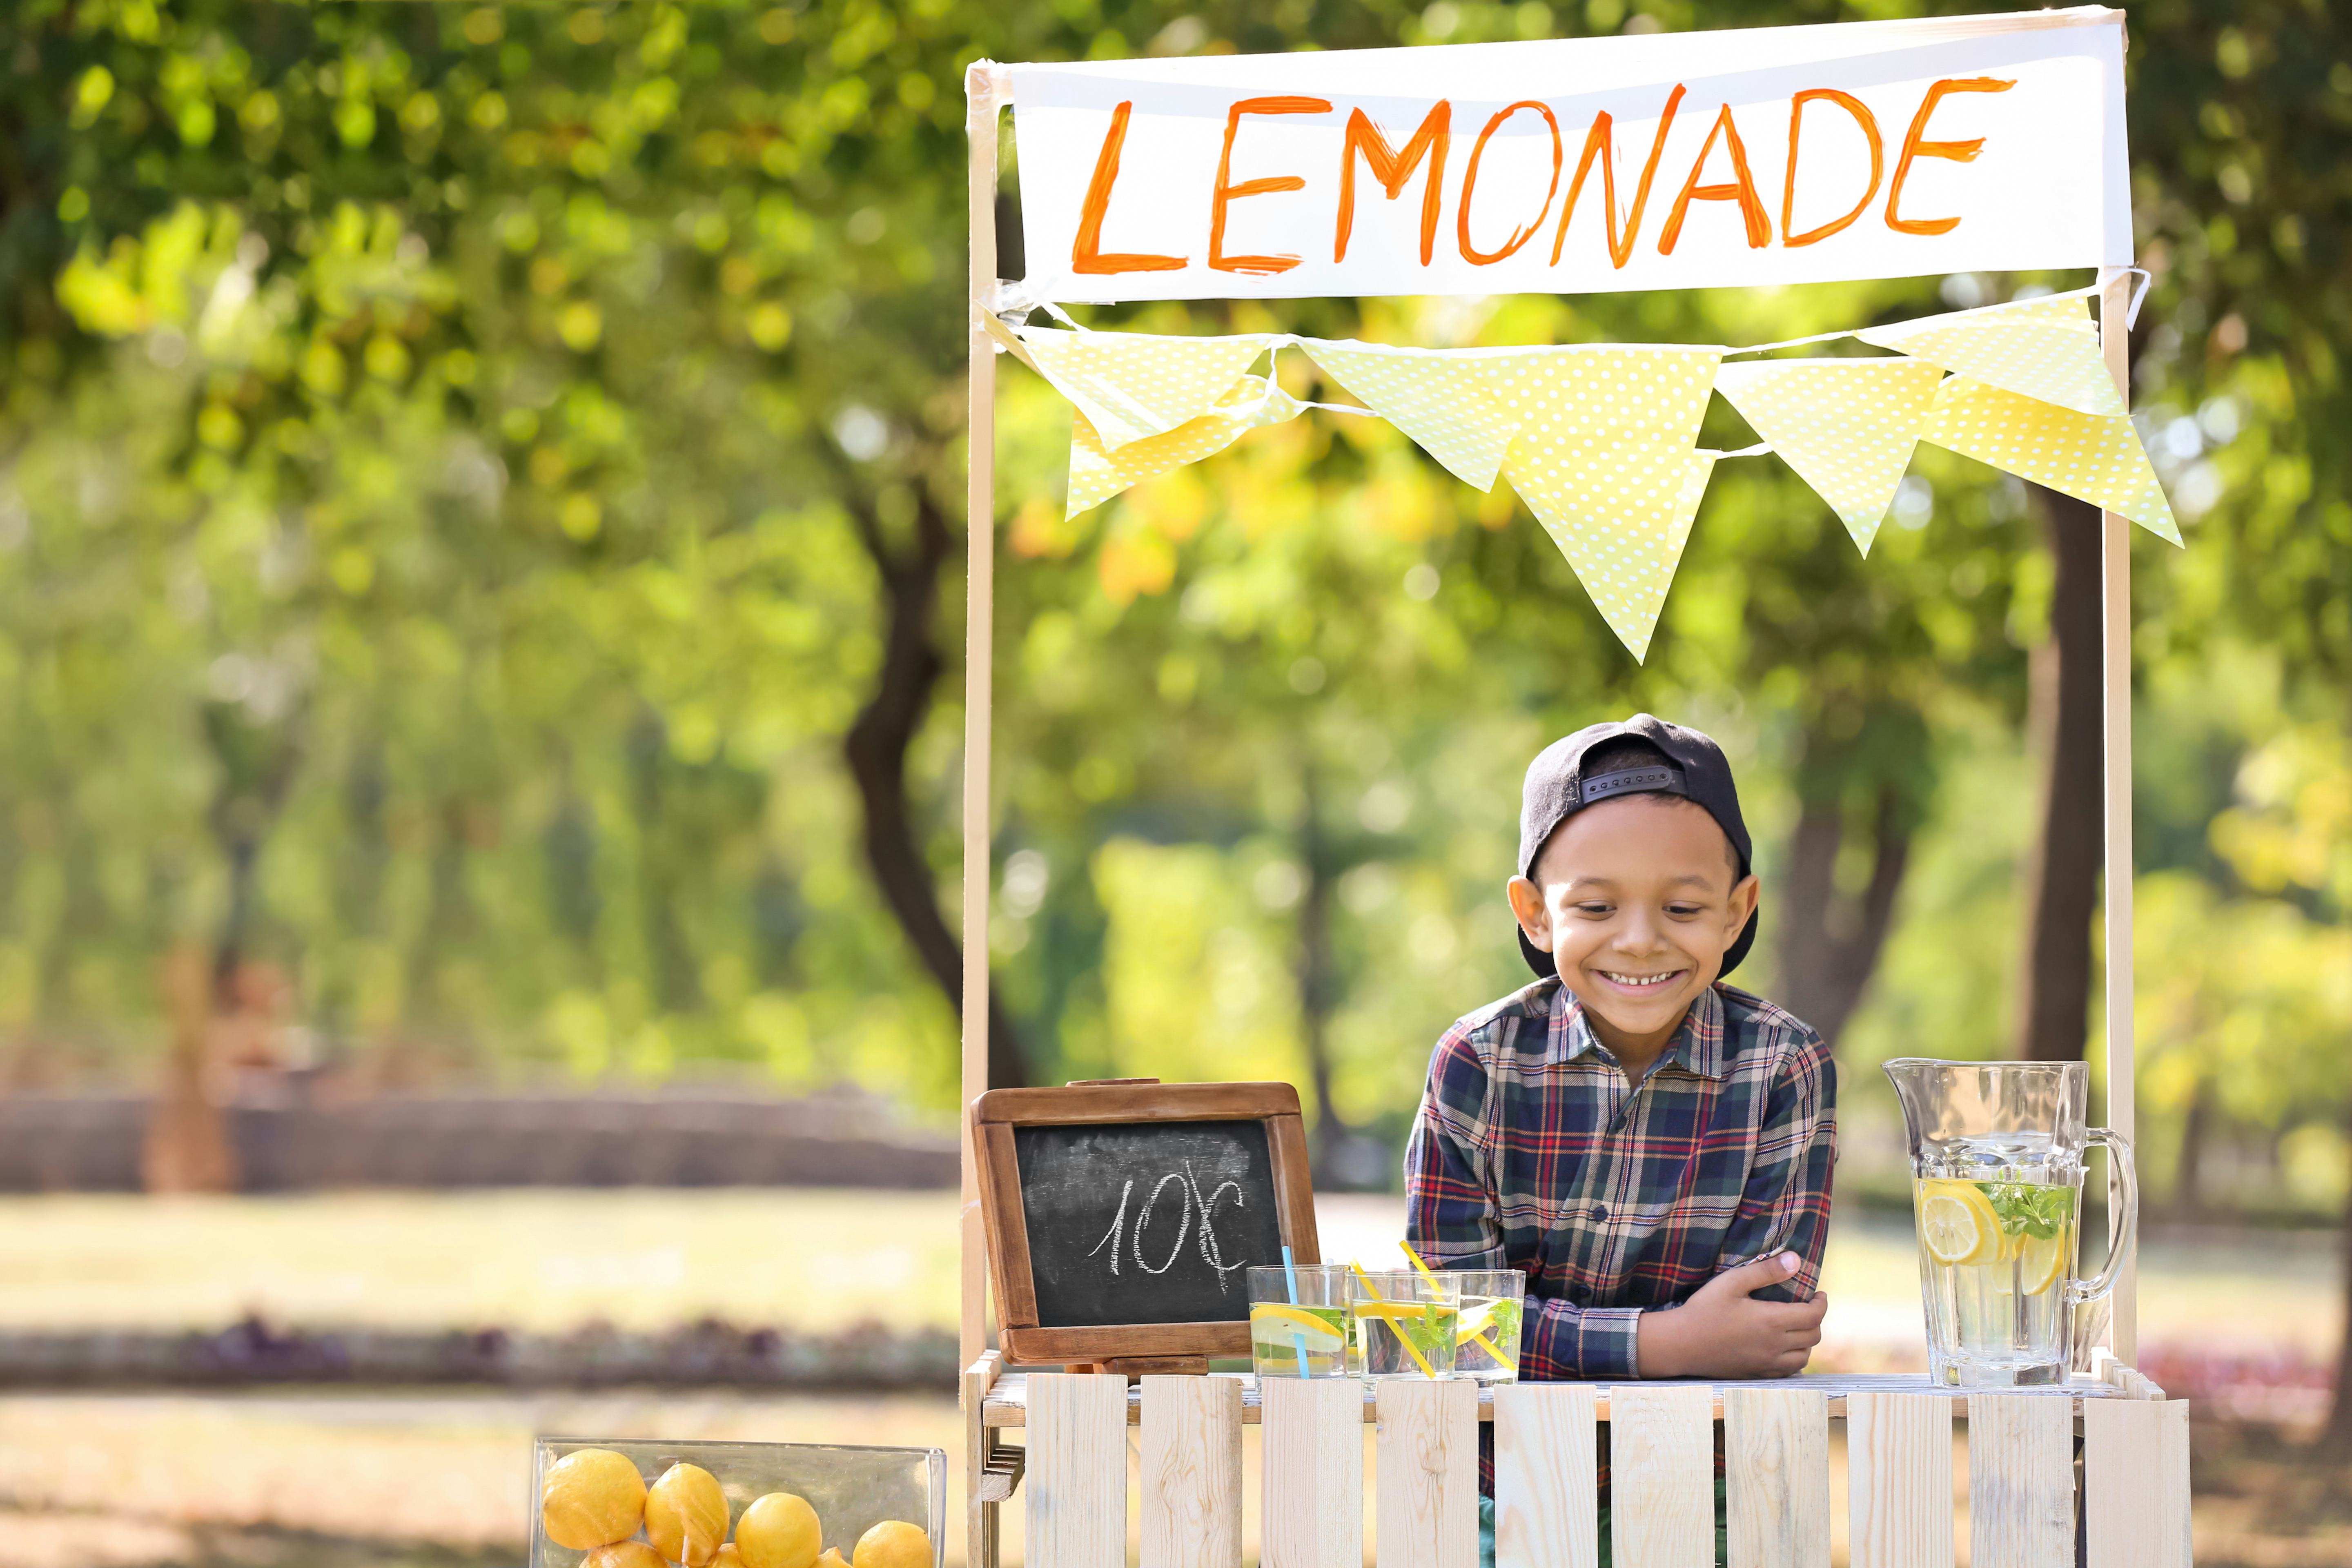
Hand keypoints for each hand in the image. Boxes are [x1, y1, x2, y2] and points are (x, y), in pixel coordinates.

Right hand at [1634, 1251, 1827, 1377]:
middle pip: (1814, 1336)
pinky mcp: (1757, 1374)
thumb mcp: (1732, 1282)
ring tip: (1797, 1328)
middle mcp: (1775, 1346)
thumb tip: (1796, 1260)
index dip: (1822, 1303)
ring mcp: (1767, 1363)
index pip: (1814, 1315)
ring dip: (1807, 1341)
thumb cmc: (1704, 1309)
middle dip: (1816, 1319)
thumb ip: (1766, 1271)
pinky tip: (1783, 1348)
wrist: (1681, 1343)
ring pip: (1804, 1356)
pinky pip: (1789, 1371)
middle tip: (1807, 1307)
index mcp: (1772, 1321)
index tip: (1818, 1294)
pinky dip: (1794, 1359)